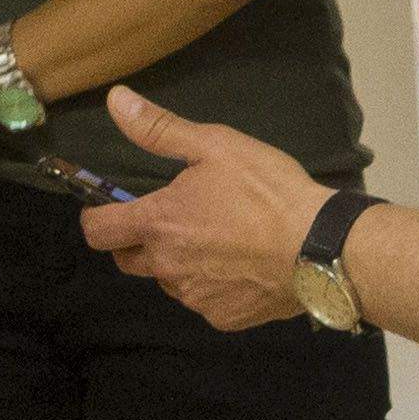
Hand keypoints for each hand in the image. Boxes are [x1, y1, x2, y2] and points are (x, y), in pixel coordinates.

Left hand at [77, 88, 326, 333]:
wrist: (321, 246)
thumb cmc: (267, 191)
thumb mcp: (215, 145)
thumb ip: (159, 128)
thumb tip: (115, 101)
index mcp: (158, 223)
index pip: (99, 231)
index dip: (98, 218)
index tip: (109, 209)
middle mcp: (167, 266)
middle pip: (128, 260)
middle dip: (138, 242)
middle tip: (173, 220)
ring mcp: (195, 296)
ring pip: (169, 281)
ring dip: (179, 263)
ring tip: (218, 239)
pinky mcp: (223, 318)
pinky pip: (204, 300)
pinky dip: (213, 285)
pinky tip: (241, 265)